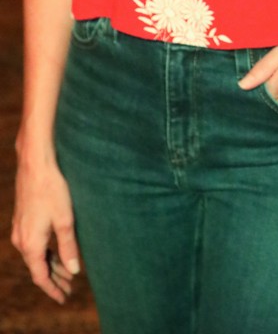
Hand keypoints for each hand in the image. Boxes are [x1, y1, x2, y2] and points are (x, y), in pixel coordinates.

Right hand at [12, 155, 79, 303]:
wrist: (35, 165)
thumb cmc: (52, 190)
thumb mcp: (65, 220)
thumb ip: (69, 247)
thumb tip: (73, 271)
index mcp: (30, 245)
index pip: (40, 277)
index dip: (53, 289)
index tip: (64, 297)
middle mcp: (21, 241)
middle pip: (37, 267)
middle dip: (54, 278)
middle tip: (69, 287)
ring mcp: (19, 230)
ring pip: (35, 255)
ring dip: (50, 264)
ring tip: (67, 272)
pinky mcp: (22, 220)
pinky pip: (33, 243)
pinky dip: (45, 251)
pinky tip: (56, 250)